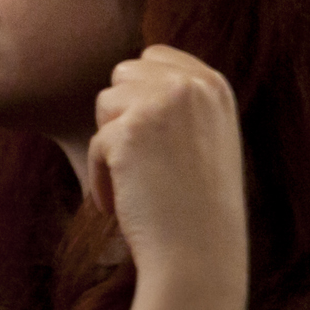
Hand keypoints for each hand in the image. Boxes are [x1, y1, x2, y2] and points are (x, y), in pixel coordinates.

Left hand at [87, 45, 247, 295]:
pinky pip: (94, 144)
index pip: (155, 56)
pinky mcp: (129, 131)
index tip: (151, 137)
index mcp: (214, 84)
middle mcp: (191, 85)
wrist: (199, 253)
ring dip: (110, 144)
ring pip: (104, 103)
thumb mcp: (207, 137)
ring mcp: (161, 104)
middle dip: (122, 115)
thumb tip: (128, 78)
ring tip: (137, 181)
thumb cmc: (198, 205)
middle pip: (124, 74)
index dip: (141, 95)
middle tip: (143, 160)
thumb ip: (179, 103)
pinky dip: (102, 178)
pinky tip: (125, 203)